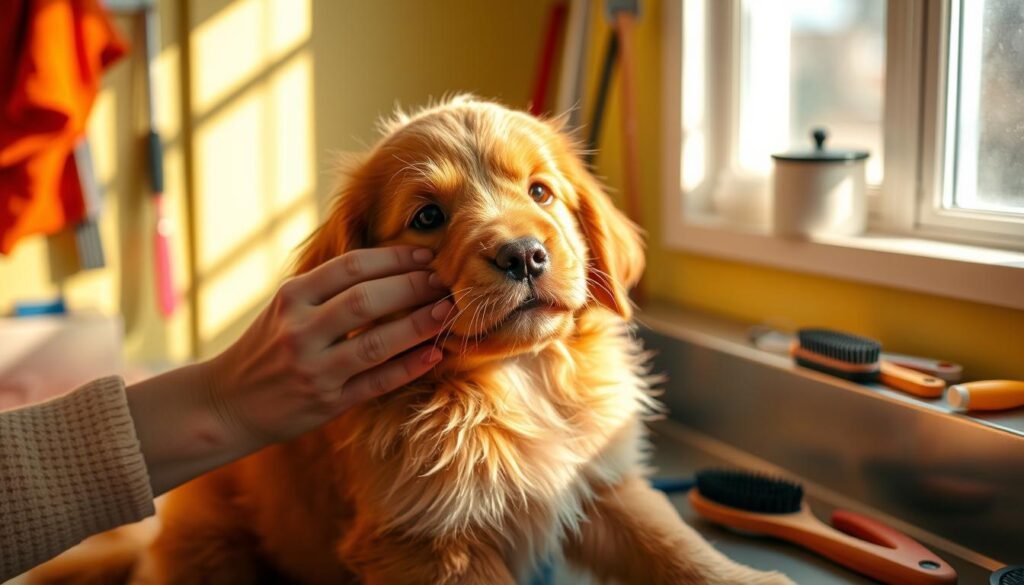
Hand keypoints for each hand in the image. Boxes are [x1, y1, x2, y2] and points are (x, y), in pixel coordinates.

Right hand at [199, 246, 450, 444]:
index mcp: (291, 297)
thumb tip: (390, 262)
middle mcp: (299, 330)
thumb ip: (327, 287)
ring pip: (376, 343)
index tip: (426, 255)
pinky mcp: (327, 403)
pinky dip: (409, 367)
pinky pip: (377, 382)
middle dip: (412, 287)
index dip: (394, 258)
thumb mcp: (285, 308)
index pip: (350, 267)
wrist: (226, 403)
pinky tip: (434, 354)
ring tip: (448, 312)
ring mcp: (313, 369)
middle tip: (445, 281)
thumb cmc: (267, 348)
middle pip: (366, 300)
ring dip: (418, 325)